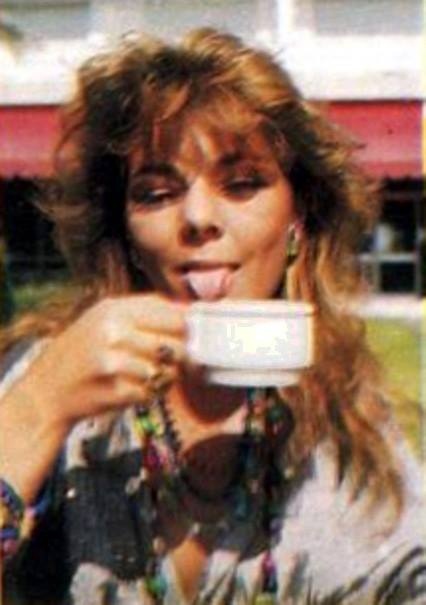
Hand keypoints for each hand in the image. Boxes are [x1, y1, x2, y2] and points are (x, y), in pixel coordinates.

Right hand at [15, 294, 186, 431]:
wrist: (46, 390)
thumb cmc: (82, 350)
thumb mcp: (104, 317)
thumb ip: (145, 311)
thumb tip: (191, 311)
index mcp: (114, 309)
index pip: (173, 315)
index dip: (190, 327)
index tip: (196, 336)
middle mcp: (114, 332)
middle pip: (176, 345)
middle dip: (181, 356)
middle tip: (171, 360)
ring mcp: (115, 363)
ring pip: (167, 371)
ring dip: (164, 377)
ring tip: (145, 374)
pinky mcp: (116, 391)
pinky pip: (153, 392)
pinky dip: (149, 393)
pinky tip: (133, 388)